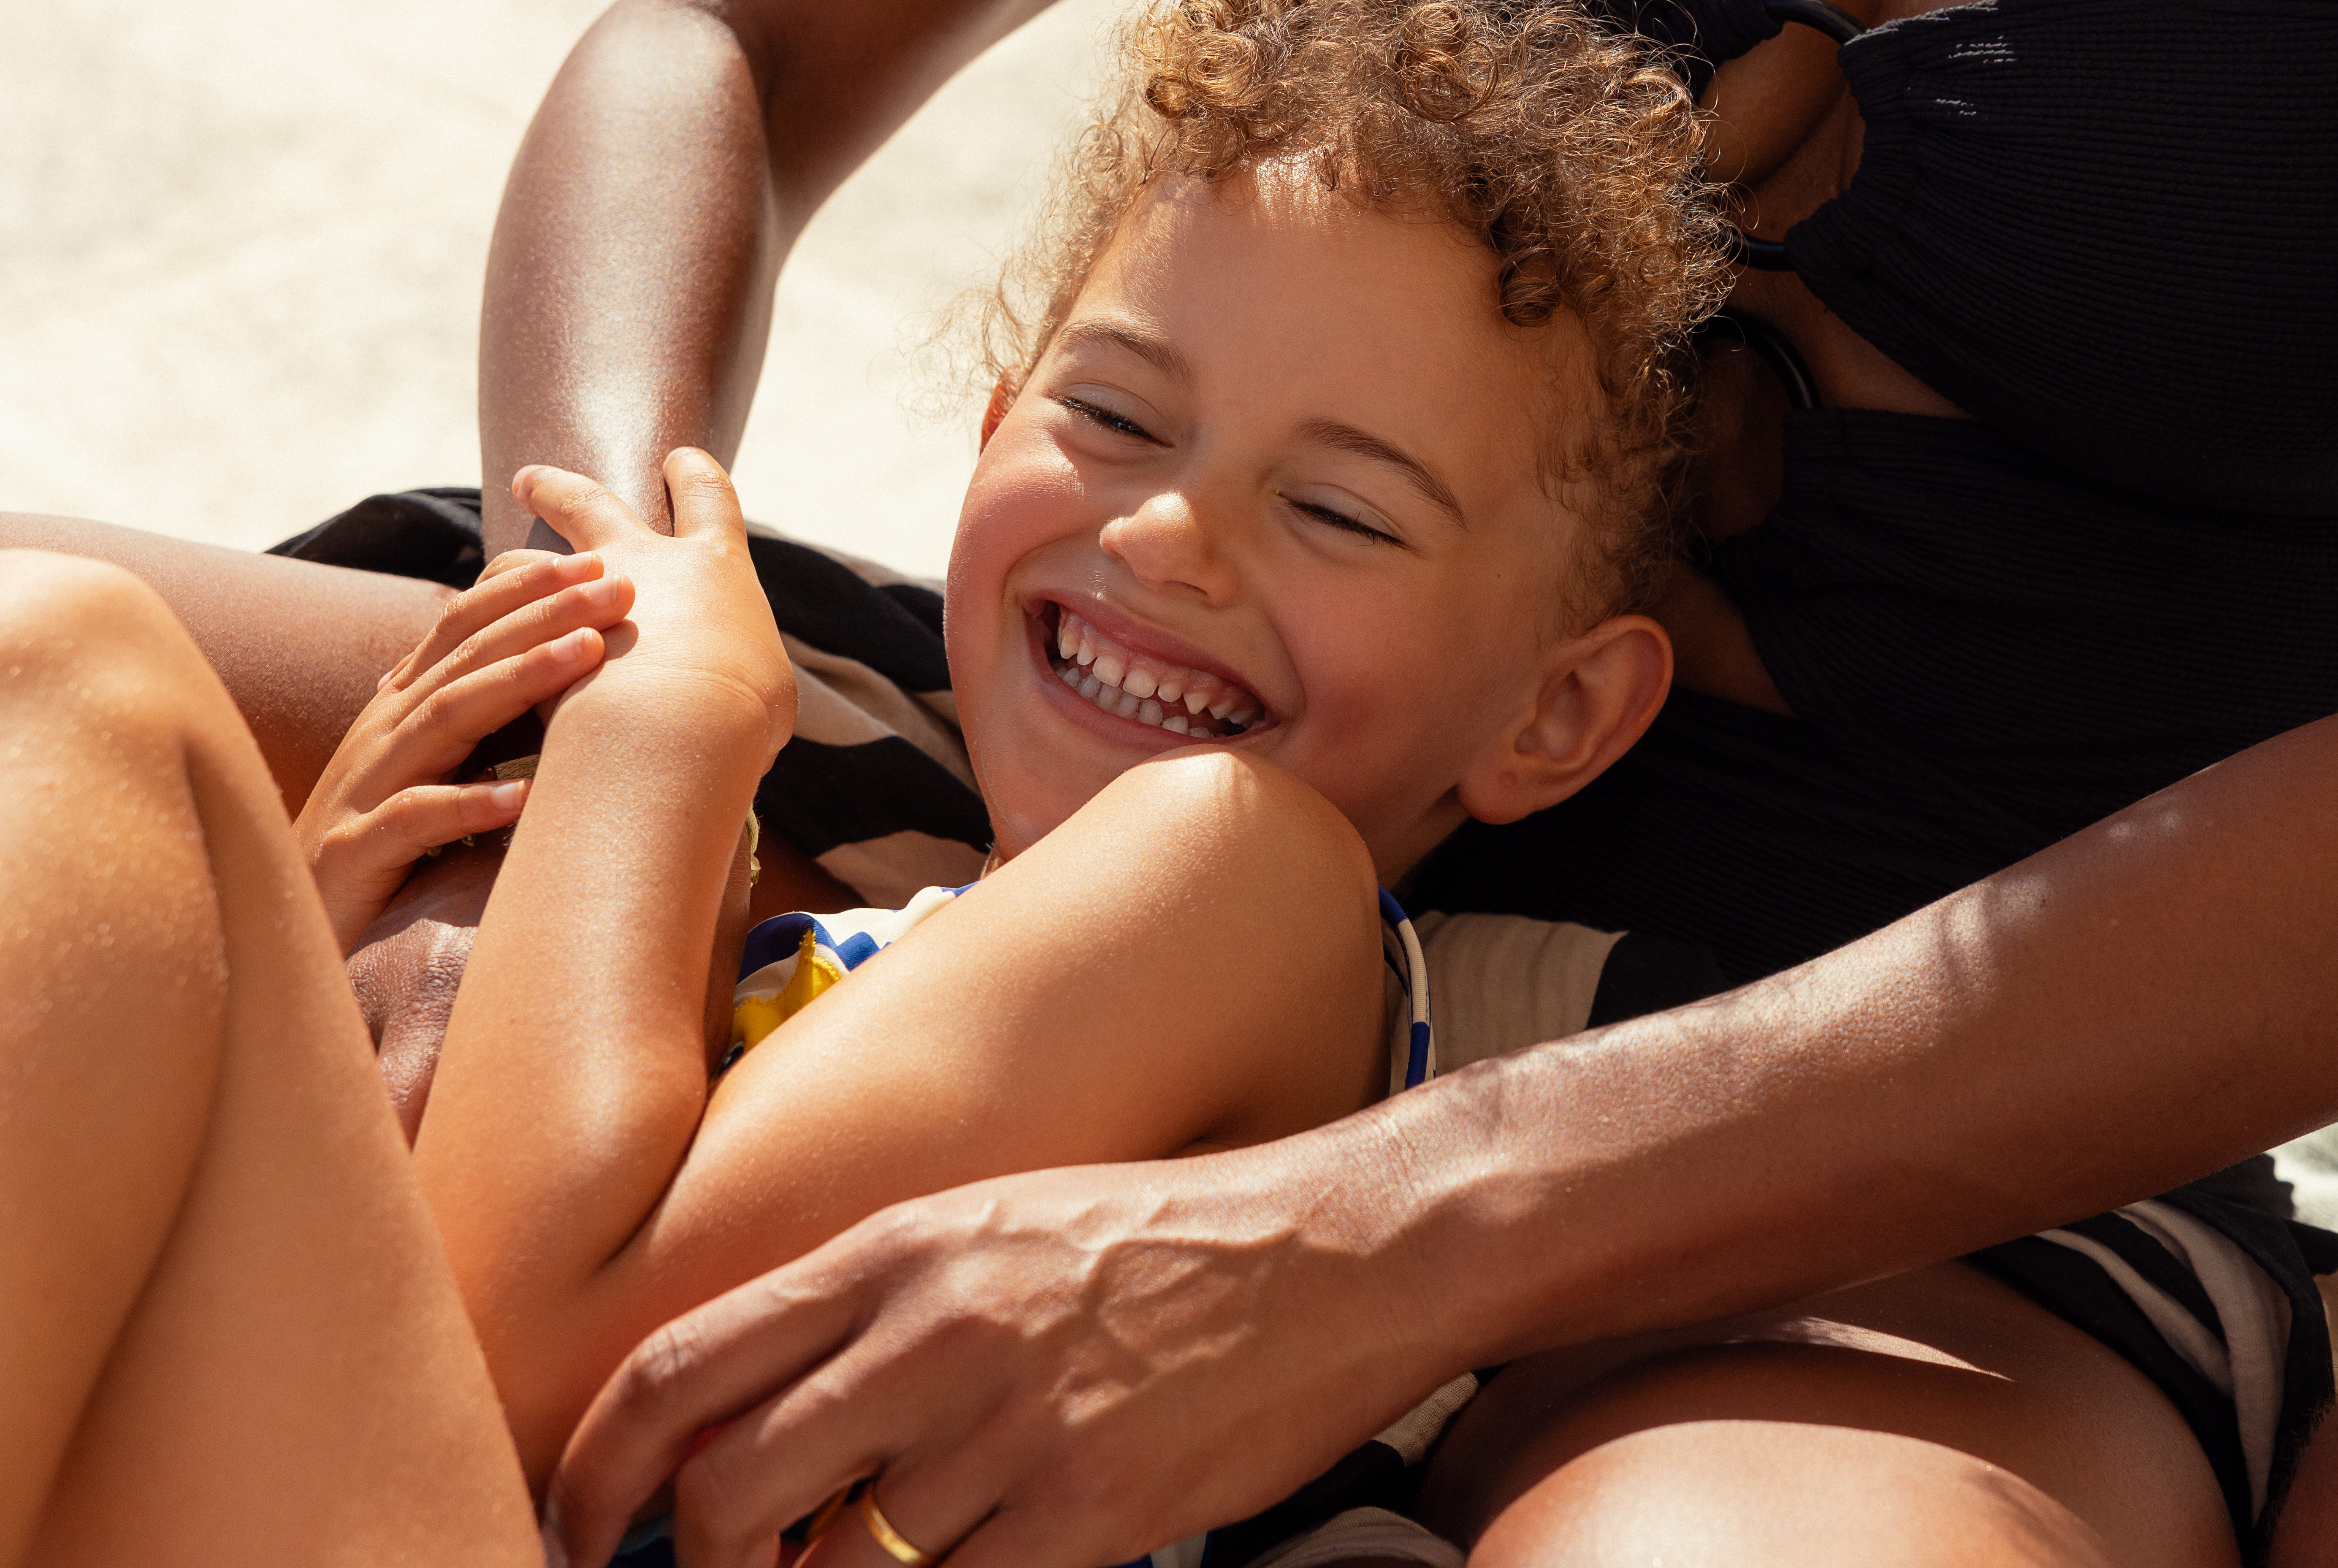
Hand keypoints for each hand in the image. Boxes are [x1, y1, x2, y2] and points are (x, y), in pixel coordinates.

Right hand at [297, 546, 631, 943]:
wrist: (293, 933)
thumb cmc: (384, 848)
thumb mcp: (435, 768)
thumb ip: (479, 720)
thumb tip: (566, 669)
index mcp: (401, 710)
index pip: (460, 626)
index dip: (524, 589)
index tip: (598, 562)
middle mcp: (381, 736)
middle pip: (464, 657)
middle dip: (542, 613)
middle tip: (616, 585)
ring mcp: (362, 792)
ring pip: (444, 720)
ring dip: (519, 681)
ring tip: (588, 653)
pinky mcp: (353, 856)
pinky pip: (412, 822)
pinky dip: (467, 805)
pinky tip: (523, 796)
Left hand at [512, 452, 796, 773]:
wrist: (669, 729)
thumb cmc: (739, 712)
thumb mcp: (768, 695)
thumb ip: (745, 680)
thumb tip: (731, 695)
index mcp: (714, 566)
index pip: (711, 500)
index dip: (696, 478)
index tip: (681, 458)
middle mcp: (644, 562)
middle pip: (593, 504)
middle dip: (559, 488)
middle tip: (528, 479)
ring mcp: (580, 597)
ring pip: (525, 562)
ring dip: (511, 566)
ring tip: (495, 575)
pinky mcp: (531, 642)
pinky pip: (490, 621)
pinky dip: (483, 627)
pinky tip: (473, 646)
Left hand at [544, 1148, 1451, 1567]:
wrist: (1342, 1250)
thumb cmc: (1165, 1240)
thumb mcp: (994, 1227)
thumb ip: (868, 1311)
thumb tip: (744, 1425)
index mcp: (899, 1252)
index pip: (675, 1374)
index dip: (590, 1474)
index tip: (575, 1529)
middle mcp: (934, 1335)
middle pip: (723, 1496)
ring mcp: (1010, 1431)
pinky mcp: (1085, 1515)